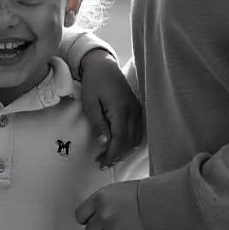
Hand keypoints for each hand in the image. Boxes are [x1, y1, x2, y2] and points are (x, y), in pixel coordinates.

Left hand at [76, 182, 152, 229]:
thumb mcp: (116, 191)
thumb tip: (91, 218)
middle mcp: (104, 215)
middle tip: (115, 225)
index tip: (97, 220)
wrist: (164, 201)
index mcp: (99, 199)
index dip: (88, 220)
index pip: (80, 216)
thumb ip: (101, 203)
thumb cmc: (141, 194)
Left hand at [78, 49, 143, 166]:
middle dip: (117, 155)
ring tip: (109, 157)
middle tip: (102, 162)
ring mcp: (137, 110)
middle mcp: (133, 111)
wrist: (104, 66)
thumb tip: (104, 143)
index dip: (112, 154)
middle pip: (130, 142)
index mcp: (121, 109)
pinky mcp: (137, 110)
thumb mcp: (90, 103)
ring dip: (124, 151)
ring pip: (136, 139)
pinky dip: (129, 142)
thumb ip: (98, 123)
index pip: (120, 139)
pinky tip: (118, 146)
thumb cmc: (94, 83)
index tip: (101, 162)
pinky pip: (138, 132)